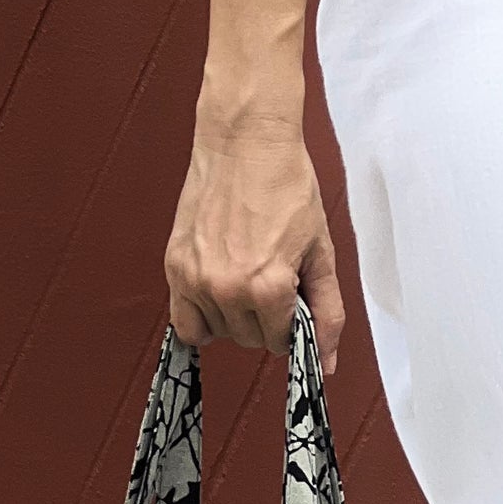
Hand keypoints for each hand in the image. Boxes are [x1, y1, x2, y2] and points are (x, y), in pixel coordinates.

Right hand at [165, 118, 344, 370]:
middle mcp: (228, 289)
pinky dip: (201, 318)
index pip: (280, 341)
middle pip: (250, 340)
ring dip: (234, 315)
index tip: (290, 291)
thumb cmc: (287, 185)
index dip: (290, 320)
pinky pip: (185, 323)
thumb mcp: (320, 251)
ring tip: (243, 271)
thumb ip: (327, 312)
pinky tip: (217, 293)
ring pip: (220, 332)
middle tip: (267, 275)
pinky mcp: (176, 268)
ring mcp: (197, 280)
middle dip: (264, 318)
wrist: (245, 139)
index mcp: (268, 287)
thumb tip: (326, 364)